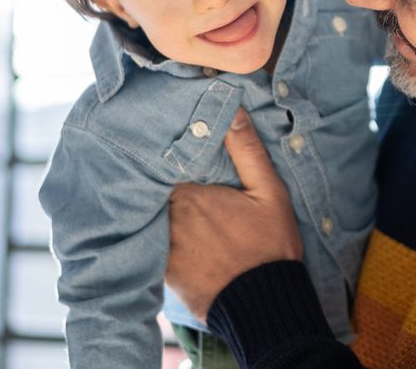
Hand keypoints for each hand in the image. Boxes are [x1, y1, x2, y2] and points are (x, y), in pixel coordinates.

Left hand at [165, 107, 302, 321]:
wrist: (262, 306)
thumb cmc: (269, 246)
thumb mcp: (270, 192)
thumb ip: (247, 150)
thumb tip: (231, 110)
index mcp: (189, 192)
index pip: (159, 160)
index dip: (158, 149)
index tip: (157, 136)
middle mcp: (167, 217)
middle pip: (148, 185)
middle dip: (150, 173)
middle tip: (148, 158)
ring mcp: (161, 244)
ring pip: (145, 212)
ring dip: (147, 201)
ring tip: (146, 186)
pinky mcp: (161, 268)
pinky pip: (146, 241)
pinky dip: (148, 230)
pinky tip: (154, 223)